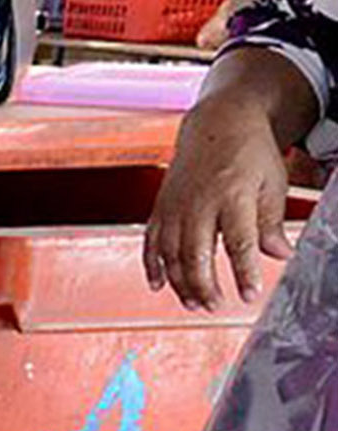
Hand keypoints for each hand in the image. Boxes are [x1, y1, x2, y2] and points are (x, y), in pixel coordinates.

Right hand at [146, 111, 294, 311]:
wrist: (217, 124)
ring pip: (170, 253)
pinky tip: (158, 285)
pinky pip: (151, 241)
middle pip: (196, 253)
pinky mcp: (160, 207)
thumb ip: (272, 222)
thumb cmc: (249, 153)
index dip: (243, 272)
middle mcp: (198, 202)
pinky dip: (152, 265)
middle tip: (216, 306)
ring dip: (180, 283)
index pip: (237, 242)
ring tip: (194, 304)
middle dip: (204, 285)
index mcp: (232, 194)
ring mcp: (175, 206)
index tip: (249, 295)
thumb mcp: (272, 184)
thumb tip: (280, 254)